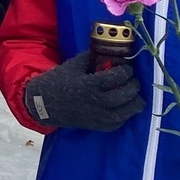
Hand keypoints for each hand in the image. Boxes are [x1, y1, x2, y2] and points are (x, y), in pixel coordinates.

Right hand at [23, 52, 143, 131]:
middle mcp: (95, 101)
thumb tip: (106, 53)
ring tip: (136, 96)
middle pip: (124, 95)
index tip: (127, 68)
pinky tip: (126, 108)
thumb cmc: (57, 82)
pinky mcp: (96, 126)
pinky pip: (118, 122)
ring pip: (125, 112)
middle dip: (133, 86)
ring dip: (135, 103)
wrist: (43, 104)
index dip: (126, 71)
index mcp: (89, 84)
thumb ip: (90, 58)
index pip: (116, 77)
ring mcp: (97, 116)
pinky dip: (126, 115)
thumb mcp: (72, 65)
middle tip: (134, 80)